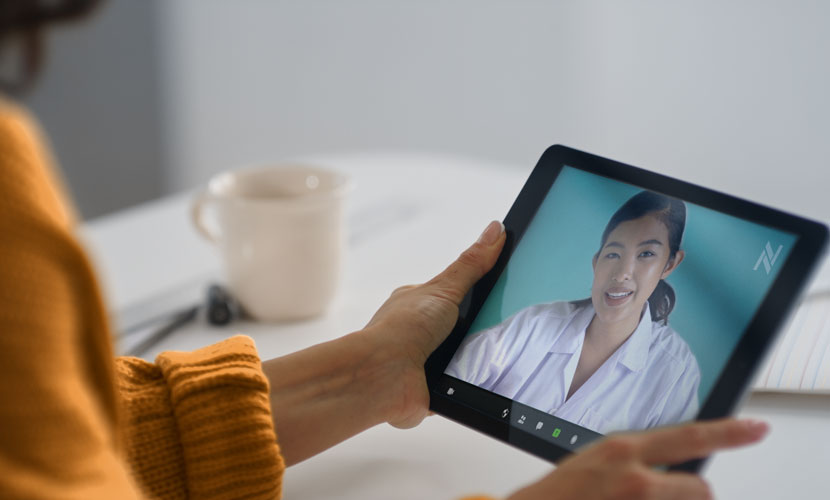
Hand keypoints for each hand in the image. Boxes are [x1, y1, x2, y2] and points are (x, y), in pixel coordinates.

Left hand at [263, 220, 504, 464]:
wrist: (381, 376)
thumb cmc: (401, 329)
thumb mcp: (444, 289)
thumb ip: (472, 264)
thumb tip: (495, 229)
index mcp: (420, 303)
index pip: (457, 293)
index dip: (482, 293)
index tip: (507, 291)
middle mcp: (421, 331)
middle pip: (466, 325)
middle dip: (483, 329)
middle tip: (499, 328)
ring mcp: (427, 359)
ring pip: (467, 356)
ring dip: (478, 359)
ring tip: (486, 356)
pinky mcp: (433, 388)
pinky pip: (462, 386)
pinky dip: (470, 385)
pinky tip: (477, 381)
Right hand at [507, 418, 768, 499]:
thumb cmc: (563, 490)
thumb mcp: (600, 459)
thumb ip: (638, 458)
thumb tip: (675, 466)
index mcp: (624, 449)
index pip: (690, 436)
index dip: (730, 433)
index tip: (756, 428)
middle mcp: (635, 478)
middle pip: (700, 488)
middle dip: (693, 494)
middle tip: (665, 495)